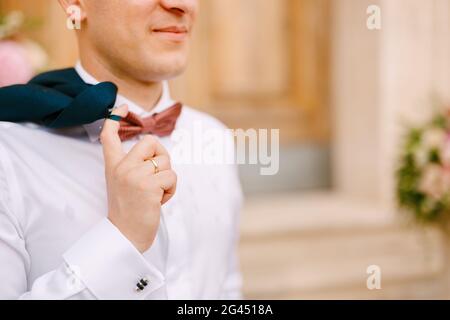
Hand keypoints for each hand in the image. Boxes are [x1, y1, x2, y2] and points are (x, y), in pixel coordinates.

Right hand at [100, 105, 176, 252]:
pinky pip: (172, 177)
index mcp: (113, 166)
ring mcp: (134, 175)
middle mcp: (122, 167)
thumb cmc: (129, 210)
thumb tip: (155, 152)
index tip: (122, 107)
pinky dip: (171, 190)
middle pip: (151, 142)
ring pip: (166, 162)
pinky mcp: (148, 186)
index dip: (115, 119)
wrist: (125, 235)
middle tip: (158, 175)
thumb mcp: (123, 183)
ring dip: (167, 179)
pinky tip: (160, 201)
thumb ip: (133, 166)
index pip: (109, 136)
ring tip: (156, 194)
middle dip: (162, 156)